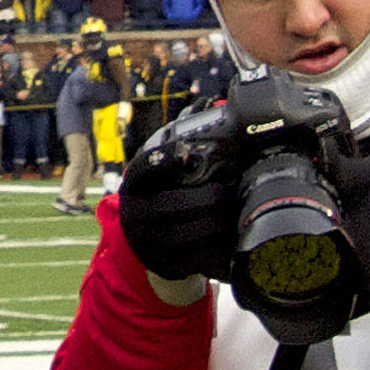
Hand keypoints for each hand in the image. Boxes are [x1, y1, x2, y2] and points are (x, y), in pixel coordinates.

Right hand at [118, 124, 238, 282]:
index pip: (142, 171)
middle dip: (208, 197)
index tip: (184, 152)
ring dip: (216, 223)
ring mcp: (148, 244)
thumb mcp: (164, 173)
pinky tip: (234, 239)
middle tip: (231, 189)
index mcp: (133, 186)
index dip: (161, 161)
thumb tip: (208, 103)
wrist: (150, 243)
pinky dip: (219, 251)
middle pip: (173, 205)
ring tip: (236, 212)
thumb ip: (181, 143)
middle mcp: (134, 215)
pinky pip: (196, 260)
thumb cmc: (165, 195)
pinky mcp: (166, 266)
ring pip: (185, 235)